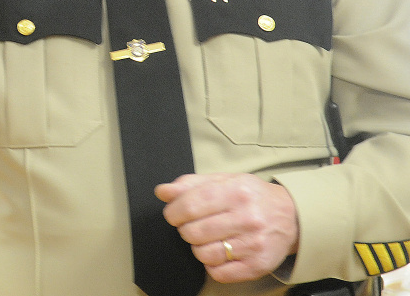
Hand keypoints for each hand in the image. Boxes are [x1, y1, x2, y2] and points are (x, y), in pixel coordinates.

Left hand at [156, 173, 298, 283]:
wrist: (292, 216)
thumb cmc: (251, 196)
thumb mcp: (224, 180)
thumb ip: (191, 184)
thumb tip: (162, 192)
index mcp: (236, 192)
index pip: (190, 205)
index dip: (173, 212)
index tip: (173, 214)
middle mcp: (247, 218)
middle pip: (194, 232)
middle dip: (185, 229)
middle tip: (192, 225)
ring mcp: (254, 244)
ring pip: (203, 254)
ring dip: (198, 247)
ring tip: (207, 238)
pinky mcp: (258, 266)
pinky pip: (219, 273)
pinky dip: (211, 264)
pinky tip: (219, 252)